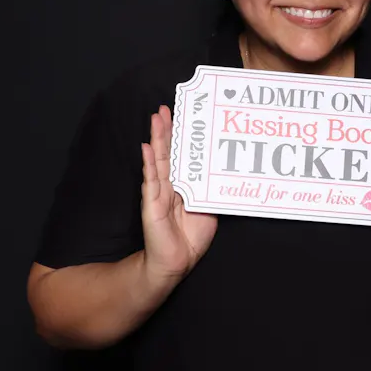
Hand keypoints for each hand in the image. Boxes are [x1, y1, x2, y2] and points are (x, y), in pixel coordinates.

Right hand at [140, 104, 216, 280]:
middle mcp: (169, 185)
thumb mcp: (209, 208)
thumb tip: (224, 170)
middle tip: (165, 109)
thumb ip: (211, 190)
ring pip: (158, 160)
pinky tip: (146, 148)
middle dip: (166, 130)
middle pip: (167, 152)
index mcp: (182, 185)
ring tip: (155, 119)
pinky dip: (149, 163)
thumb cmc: (192, 237)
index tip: (183, 116)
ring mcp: (159, 192)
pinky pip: (150, 180)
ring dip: (157, 138)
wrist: (177, 261)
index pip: (181, 156)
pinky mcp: (152, 204)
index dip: (180, 137)